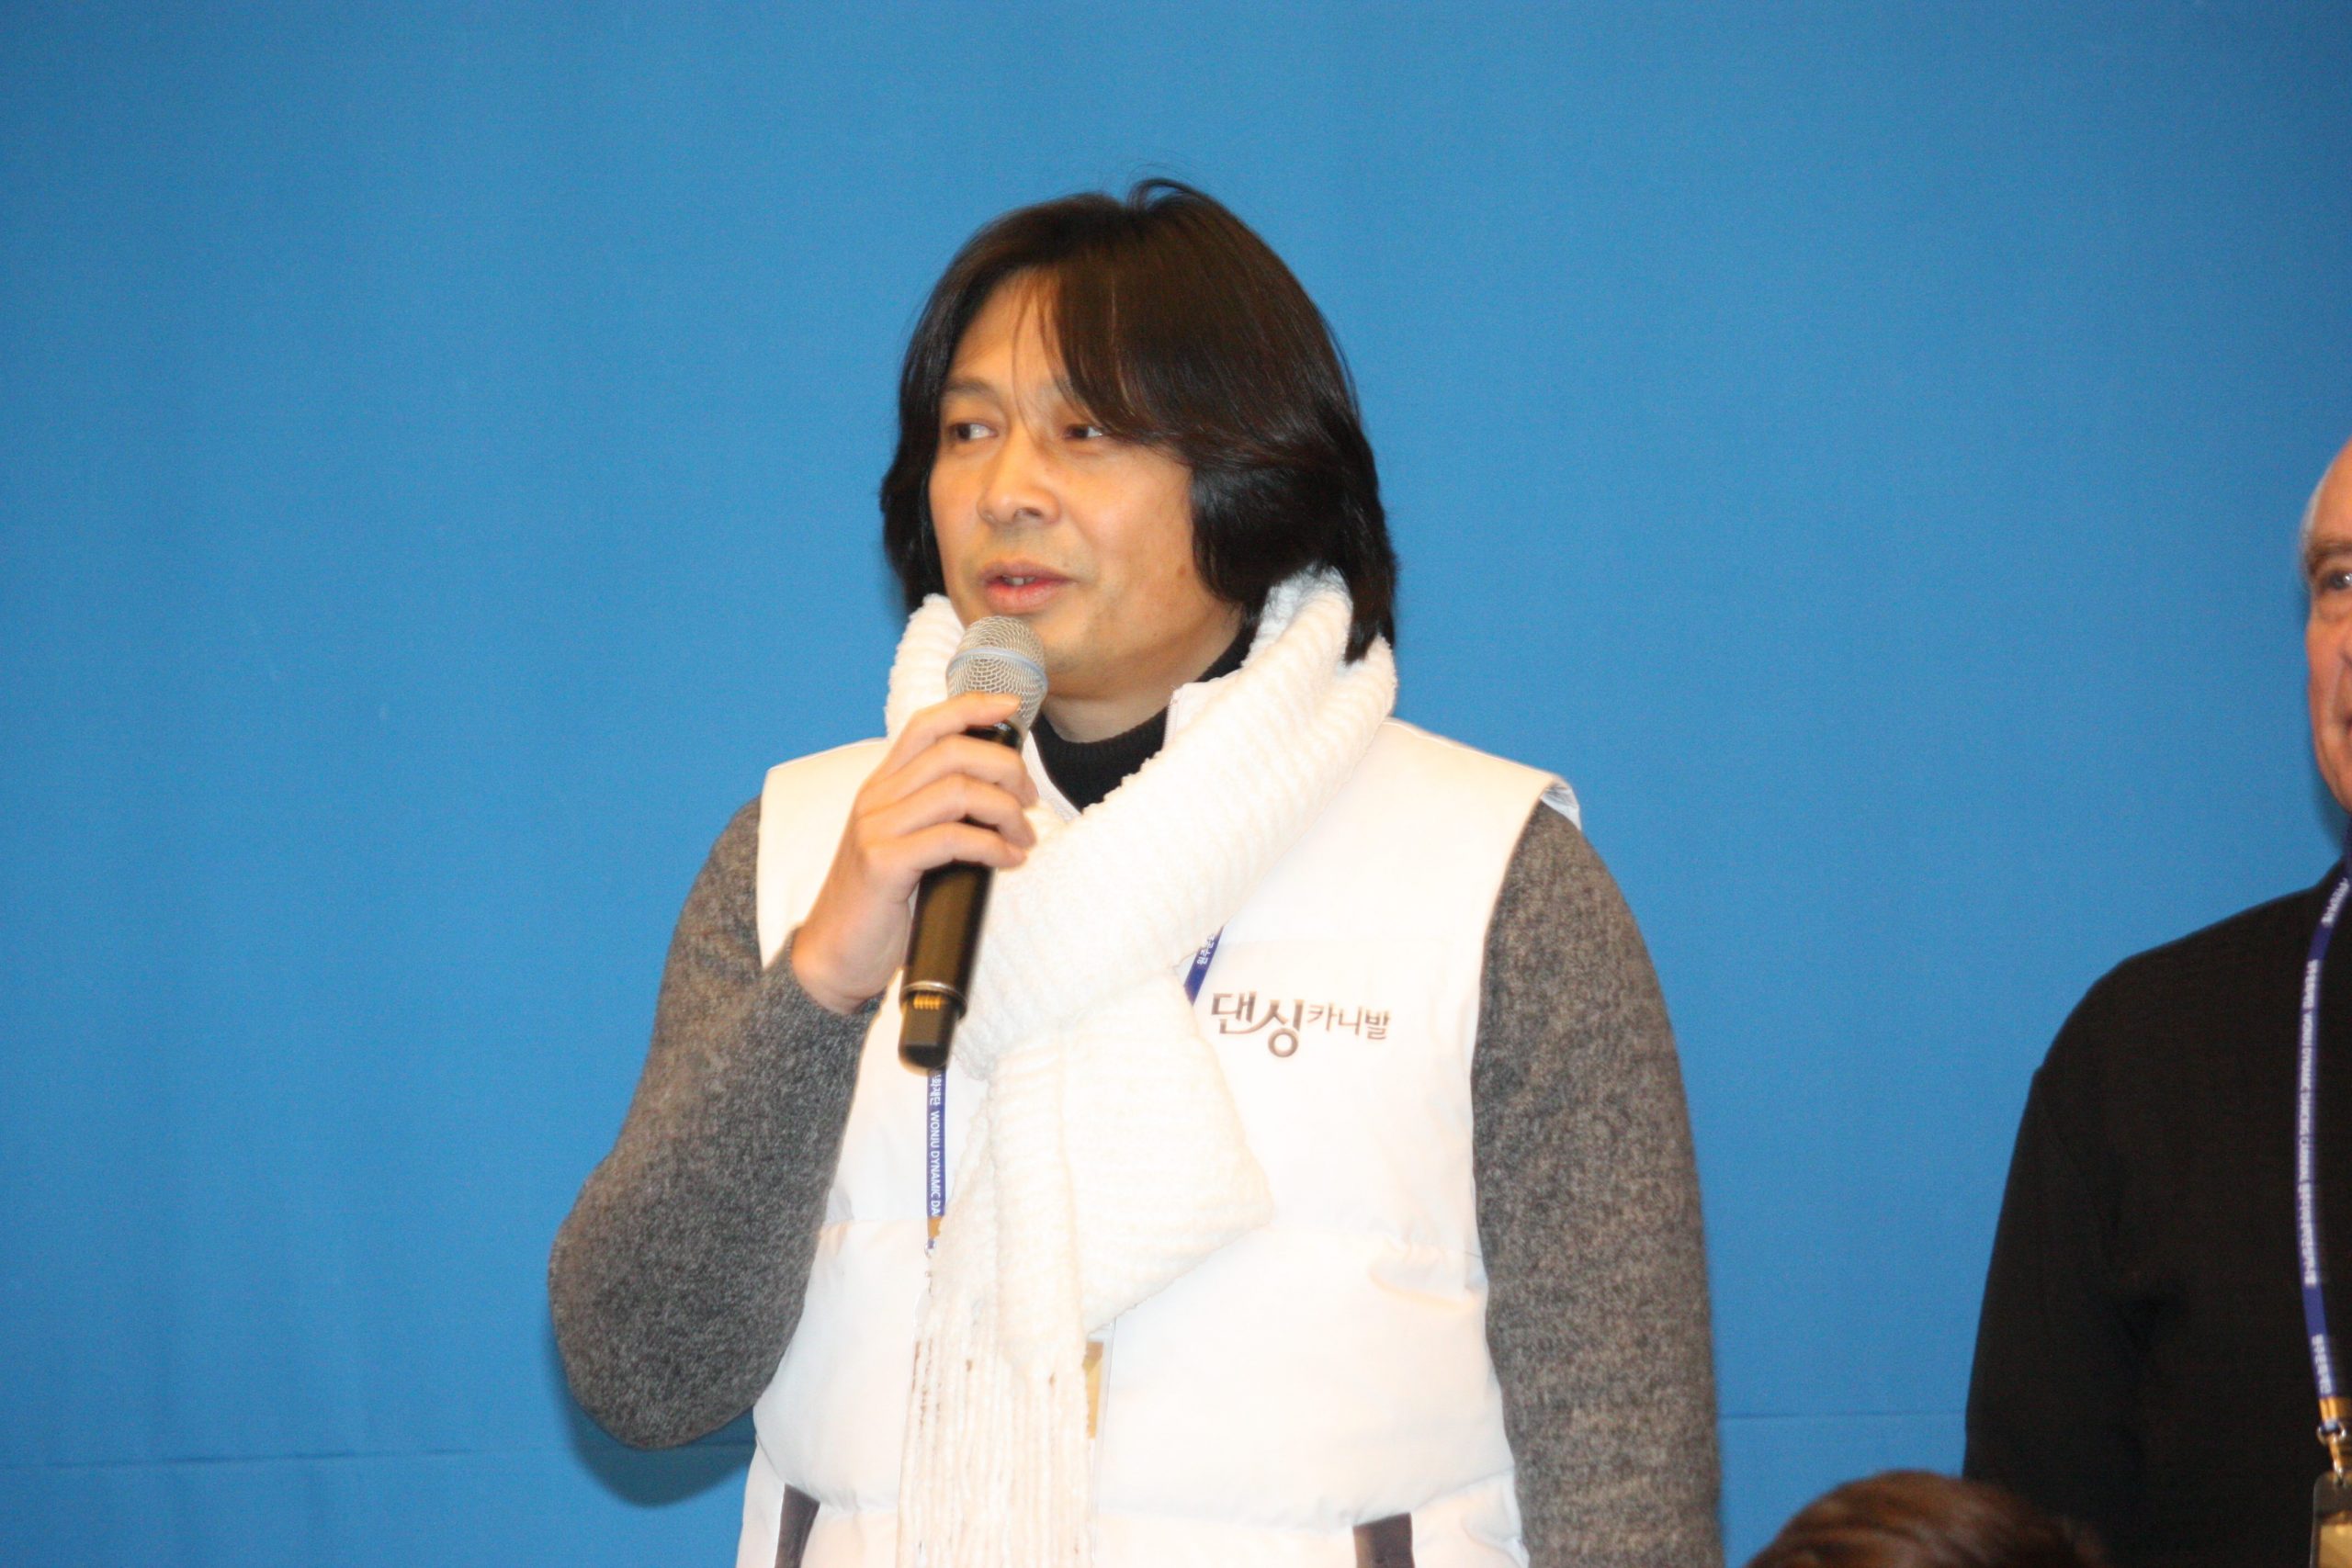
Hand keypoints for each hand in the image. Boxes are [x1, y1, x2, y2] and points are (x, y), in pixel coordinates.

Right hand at [790, 690, 1039, 1013]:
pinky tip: (1008, 860)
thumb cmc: (881, 904)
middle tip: (1029, 801)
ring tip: (1023, 837)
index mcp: (882, 786)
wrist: (834, 956)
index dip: (971, 707)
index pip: (926, 725)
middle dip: (1006, 768)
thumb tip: (1000, 800)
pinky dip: (992, 845)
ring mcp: (876, 828)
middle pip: (953, 751)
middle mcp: (876, 798)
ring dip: (1006, 811)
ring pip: (958, 791)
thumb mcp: (906, 845)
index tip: (1012, 709)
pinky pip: (952, 838)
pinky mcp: (883, 863)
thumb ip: (937, 816)